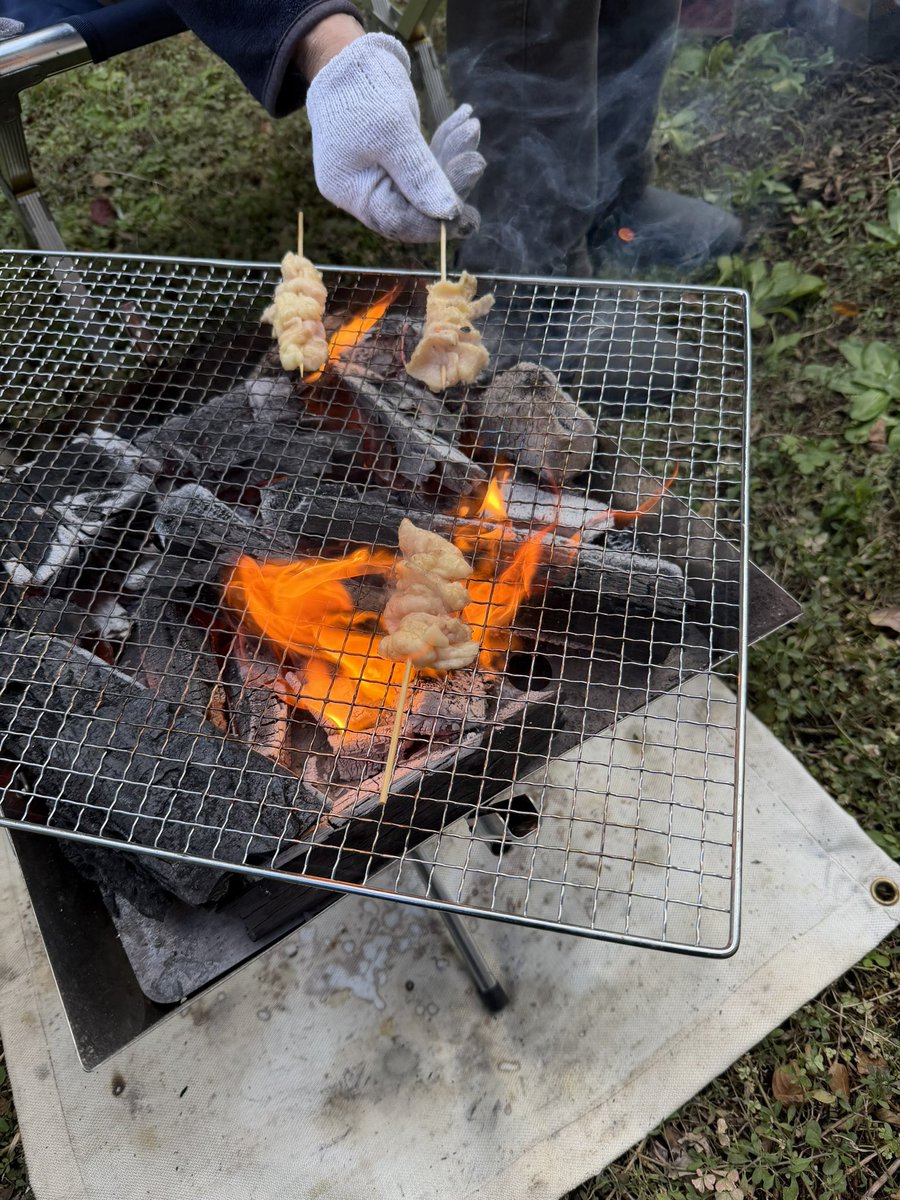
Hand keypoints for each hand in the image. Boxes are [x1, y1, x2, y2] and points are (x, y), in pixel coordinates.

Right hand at [303, 31, 483, 242]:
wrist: (348, 55)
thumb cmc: (362, 91)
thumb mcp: (392, 132)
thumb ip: (419, 175)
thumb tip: (447, 214)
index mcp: (353, 192)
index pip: (398, 221)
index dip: (434, 222)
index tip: (467, 216)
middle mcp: (364, 190)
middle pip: (415, 205)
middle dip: (449, 183)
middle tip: (476, 162)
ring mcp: (379, 174)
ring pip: (425, 182)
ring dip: (452, 158)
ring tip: (472, 128)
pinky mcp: (394, 158)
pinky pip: (425, 163)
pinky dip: (444, 145)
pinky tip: (463, 122)